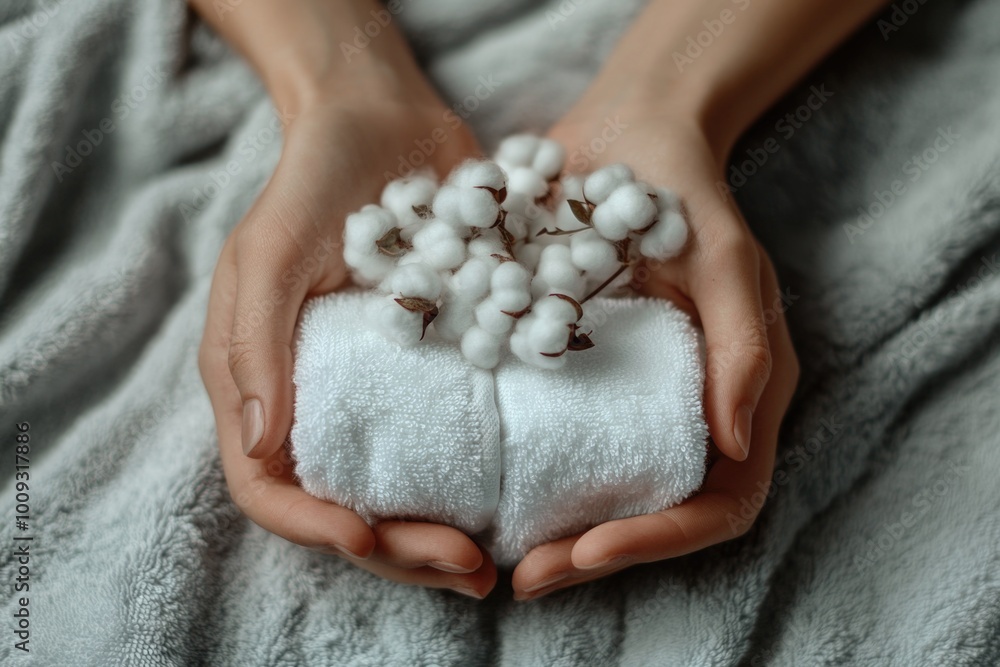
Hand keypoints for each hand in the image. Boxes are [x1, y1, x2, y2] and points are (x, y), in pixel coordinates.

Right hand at [198, 71, 496, 598]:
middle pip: (347, 505)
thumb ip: (256, 346)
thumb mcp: (271, 251)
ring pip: (405, 488)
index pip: (272, 485)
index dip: (315, 528)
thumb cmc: (311, 179)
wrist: (383, 120)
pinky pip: (453, 438)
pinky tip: (526, 496)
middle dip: (403, 551)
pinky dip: (482, 478)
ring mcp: (381, 389)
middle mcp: (319, 399)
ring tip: (501, 557)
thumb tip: (262, 448)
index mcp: (265, 383)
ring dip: (446, 532)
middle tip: (472, 569)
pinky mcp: (434, 367)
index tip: (373, 540)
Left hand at [511, 98, 799, 599]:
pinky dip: (526, 479)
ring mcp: (631, 399)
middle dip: (596, 556)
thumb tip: (738, 446)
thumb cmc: (687, 196)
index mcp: (735, 397)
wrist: (624, 140)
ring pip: (604, 495)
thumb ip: (745, 347)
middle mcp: (687, 412)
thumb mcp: (726, 261)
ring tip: (494, 554)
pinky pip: (558, 446)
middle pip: (656, 516)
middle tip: (527, 577)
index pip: (719, 499)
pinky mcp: (578, 377)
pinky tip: (476, 489)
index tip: (587, 550)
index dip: (659, 539)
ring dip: (555, 535)